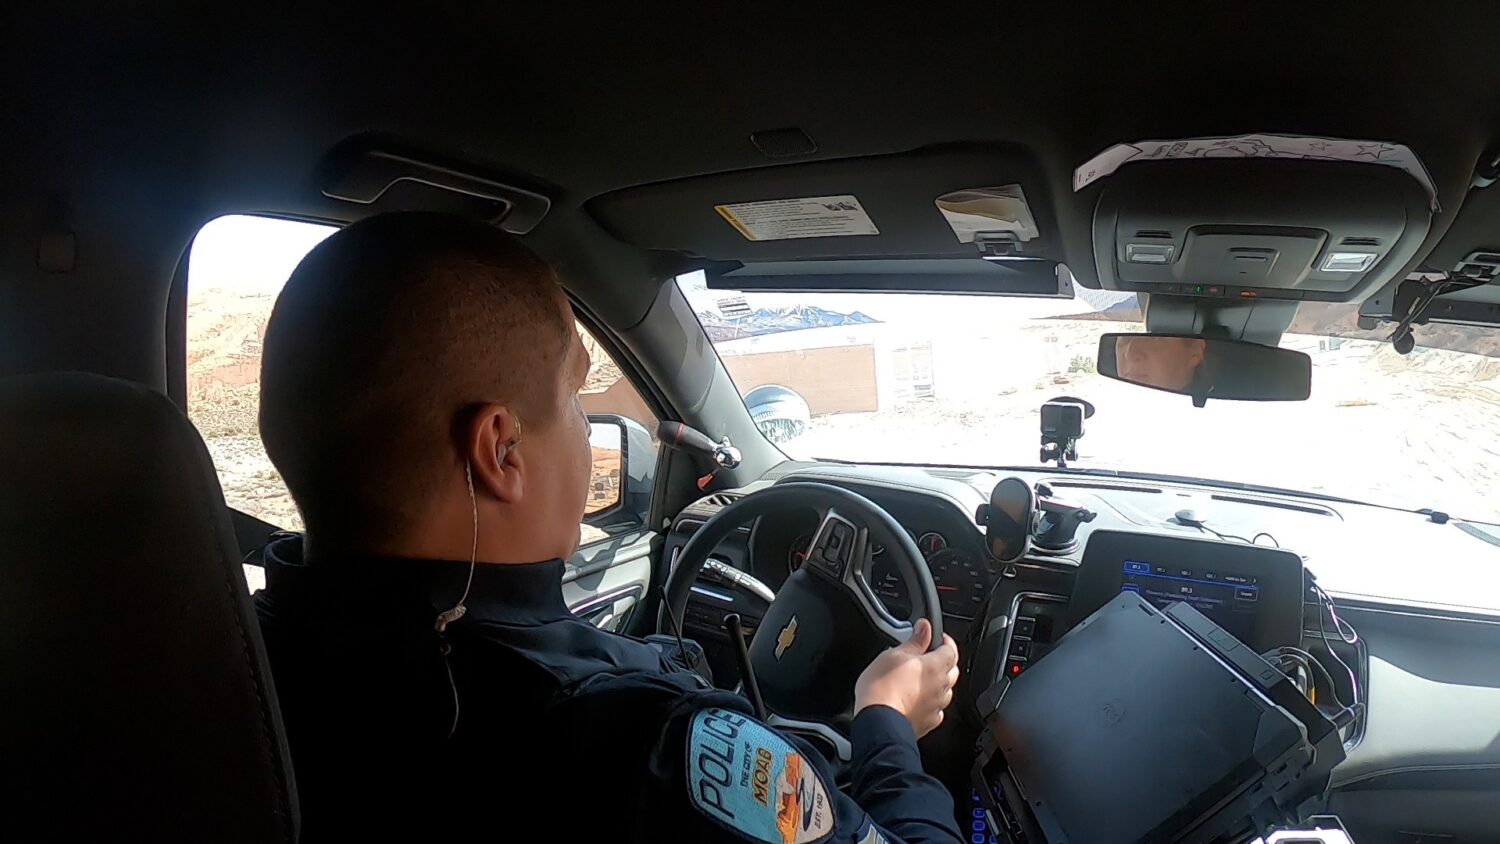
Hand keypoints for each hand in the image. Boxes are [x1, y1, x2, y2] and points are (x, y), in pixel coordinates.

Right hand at [853, 618, 959, 737]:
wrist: (878, 722)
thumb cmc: (882, 688)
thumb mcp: (894, 654)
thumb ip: (914, 641)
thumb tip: (924, 628)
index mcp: (936, 666)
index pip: (951, 649)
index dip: (944, 641)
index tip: (935, 637)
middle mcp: (941, 687)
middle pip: (952, 670)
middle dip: (943, 661)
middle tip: (925, 656)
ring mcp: (936, 707)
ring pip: (945, 690)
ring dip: (936, 683)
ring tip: (917, 679)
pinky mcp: (928, 722)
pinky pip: (935, 709)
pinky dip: (929, 702)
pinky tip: (915, 700)